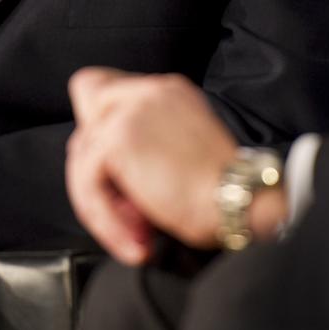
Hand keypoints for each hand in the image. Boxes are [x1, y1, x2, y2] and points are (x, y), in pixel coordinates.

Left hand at [67, 68, 261, 263]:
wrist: (244, 201)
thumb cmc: (226, 193)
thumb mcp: (185, 154)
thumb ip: (147, 150)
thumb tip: (113, 184)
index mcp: (168, 92)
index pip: (110, 89)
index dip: (105, 128)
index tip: (121, 177)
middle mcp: (149, 91)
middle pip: (86, 95)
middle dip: (95, 154)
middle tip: (123, 202)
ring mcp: (131, 110)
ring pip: (83, 153)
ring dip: (103, 203)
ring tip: (136, 235)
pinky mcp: (118, 138)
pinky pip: (88, 181)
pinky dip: (105, 219)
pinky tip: (136, 240)